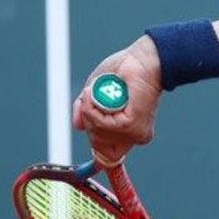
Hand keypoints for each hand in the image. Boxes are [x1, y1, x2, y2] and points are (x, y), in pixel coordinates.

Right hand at [70, 36, 163, 167]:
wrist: (140, 60)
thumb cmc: (122, 72)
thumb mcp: (95, 94)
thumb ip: (86, 111)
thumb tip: (78, 127)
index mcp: (127, 132)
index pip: (110, 158)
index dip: (98, 158)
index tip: (93, 156)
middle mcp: (132, 136)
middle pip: (97, 146)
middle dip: (89, 122)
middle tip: (91, 97)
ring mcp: (133, 133)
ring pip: (97, 134)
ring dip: (89, 111)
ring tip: (95, 91)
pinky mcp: (131, 125)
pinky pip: (101, 124)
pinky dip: (93, 108)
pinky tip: (96, 93)